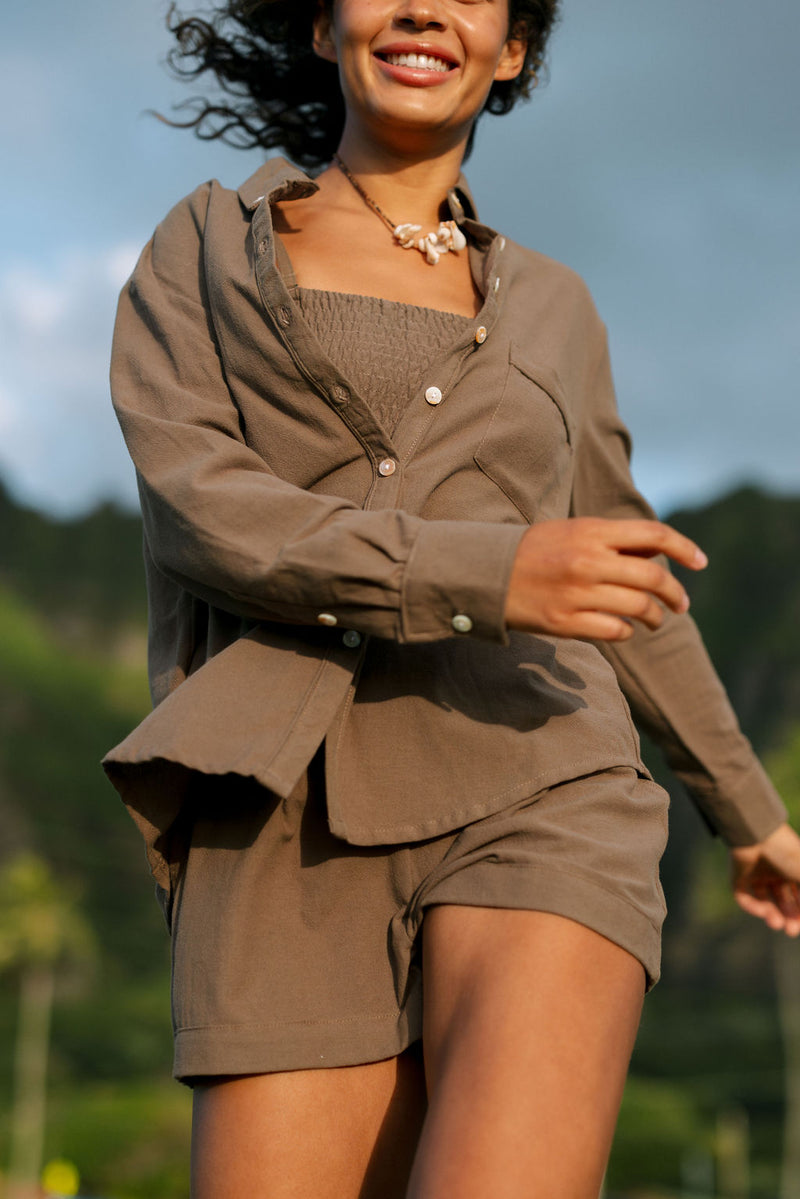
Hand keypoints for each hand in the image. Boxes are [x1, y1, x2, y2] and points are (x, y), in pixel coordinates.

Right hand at [504, 517, 707, 640]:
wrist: (485, 574)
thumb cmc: (533, 551)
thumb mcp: (572, 531)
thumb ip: (612, 540)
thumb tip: (657, 553)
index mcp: (591, 531)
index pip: (653, 535)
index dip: (684, 548)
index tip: (700, 562)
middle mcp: (587, 561)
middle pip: (653, 577)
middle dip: (675, 593)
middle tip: (681, 604)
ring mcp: (576, 593)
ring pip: (638, 607)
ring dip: (655, 617)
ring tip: (656, 620)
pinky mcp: (565, 622)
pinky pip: (614, 631)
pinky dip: (626, 631)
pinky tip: (623, 629)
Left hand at [730, 823, 799, 935]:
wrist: (756, 833)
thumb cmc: (785, 851)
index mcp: (792, 867)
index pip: (799, 895)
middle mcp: (775, 870)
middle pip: (783, 899)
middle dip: (789, 916)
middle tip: (790, 931)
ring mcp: (756, 872)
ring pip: (764, 899)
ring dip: (771, 913)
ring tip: (776, 924)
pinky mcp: (738, 874)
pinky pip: (743, 895)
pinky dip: (752, 906)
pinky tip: (761, 911)